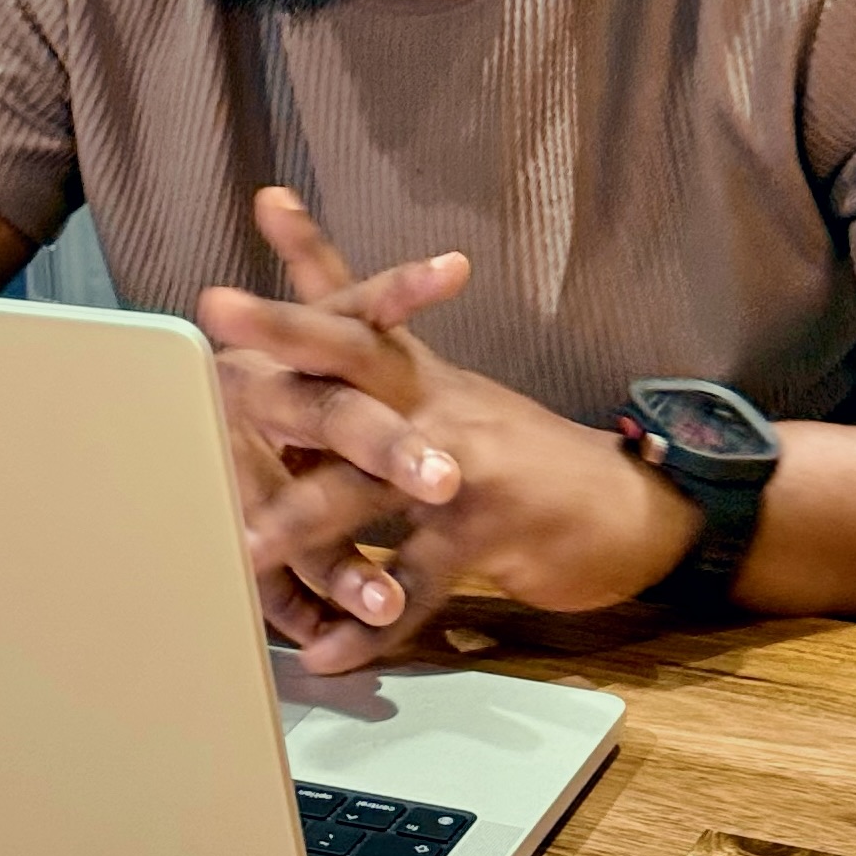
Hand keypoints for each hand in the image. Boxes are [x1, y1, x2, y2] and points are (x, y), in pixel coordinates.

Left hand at [203, 191, 703, 672]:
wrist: (636, 509)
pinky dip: (369, 627)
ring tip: (241, 549)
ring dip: (301, 520)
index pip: (361, 302)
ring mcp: (465, 464)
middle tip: (219, 308)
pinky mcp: (491, 532)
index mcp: (421, 373)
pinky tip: (326, 652)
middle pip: (353, 356)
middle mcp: (437, 402)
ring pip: (368, 484)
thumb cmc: (522, 459)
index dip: (313, 251)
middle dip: (285, 332)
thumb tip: (330, 337)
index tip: (266, 202)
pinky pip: (417, 585)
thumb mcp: (455, 399)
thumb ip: (391, 374)